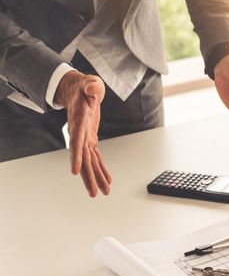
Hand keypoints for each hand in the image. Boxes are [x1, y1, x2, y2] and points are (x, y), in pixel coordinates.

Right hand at [55, 71, 110, 196]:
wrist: (78, 90)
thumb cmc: (85, 86)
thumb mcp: (90, 83)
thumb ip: (91, 86)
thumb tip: (92, 90)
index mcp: (79, 121)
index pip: (76, 141)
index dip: (76, 156)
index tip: (74, 171)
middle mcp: (79, 133)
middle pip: (83, 158)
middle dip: (88, 176)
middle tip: (94, 193)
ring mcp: (84, 138)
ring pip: (89, 162)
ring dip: (96, 178)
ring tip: (103, 192)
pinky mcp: (90, 139)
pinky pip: (95, 157)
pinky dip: (101, 169)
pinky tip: (106, 181)